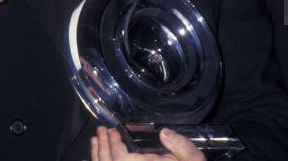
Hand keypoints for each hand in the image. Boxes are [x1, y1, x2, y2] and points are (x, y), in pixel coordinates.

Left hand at [90, 126, 204, 160]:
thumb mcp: (193, 159)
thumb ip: (181, 146)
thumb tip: (164, 132)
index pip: (120, 158)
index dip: (112, 144)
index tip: (111, 130)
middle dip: (101, 148)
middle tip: (99, 131)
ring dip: (97, 157)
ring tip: (94, 142)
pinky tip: (95, 159)